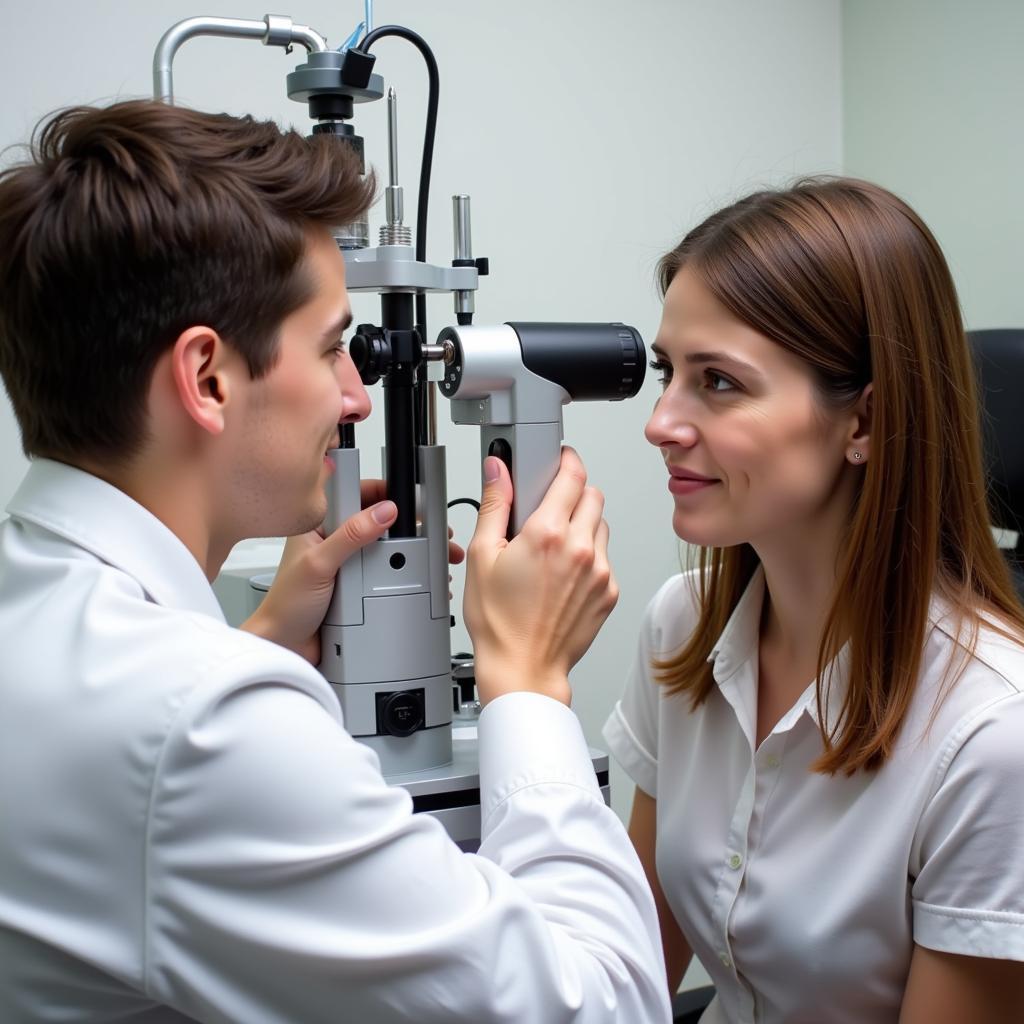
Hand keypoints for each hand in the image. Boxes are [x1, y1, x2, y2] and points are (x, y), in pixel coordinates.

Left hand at [241, 481, 464, 662]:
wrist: (286, 646)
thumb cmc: (286, 606)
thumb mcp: (319, 565)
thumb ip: (350, 536)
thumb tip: (382, 512)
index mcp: (320, 527)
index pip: (357, 495)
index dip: (386, 493)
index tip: (411, 499)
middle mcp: (335, 542)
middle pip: (378, 522)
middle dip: (409, 525)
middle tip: (434, 533)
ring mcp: (348, 564)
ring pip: (386, 549)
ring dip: (411, 552)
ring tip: (434, 557)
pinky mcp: (357, 586)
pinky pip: (384, 574)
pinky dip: (403, 575)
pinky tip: (417, 579)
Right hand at [463, 447, 618, 705]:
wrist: (523, 668)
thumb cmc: (500, 622)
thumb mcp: (482, 556)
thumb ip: (495, 505)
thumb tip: (499, 470)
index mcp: (548, 534)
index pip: (572, 475)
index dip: (566, 460)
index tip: (559, 459)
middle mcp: (580, 549)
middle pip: (593, 495)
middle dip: (573, 492)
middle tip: (549, 506)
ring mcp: (600, 571)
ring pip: (602, 525)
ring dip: (583, 523)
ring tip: (554, 545)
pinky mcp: (609, 591)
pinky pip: (605, 557)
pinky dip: (589, 555)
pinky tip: (563, 572)